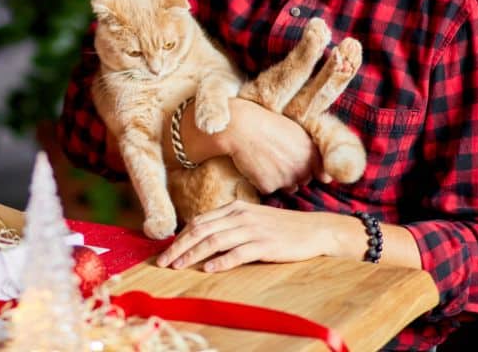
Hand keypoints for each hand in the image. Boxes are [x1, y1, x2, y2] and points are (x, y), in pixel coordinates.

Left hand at [155, 200, 336, 270]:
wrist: (314, 229)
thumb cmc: (280, 227)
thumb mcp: (250, 219)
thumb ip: (227, 225)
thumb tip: (200, 236)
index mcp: (234, 208)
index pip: (199, 222)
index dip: (180, 237)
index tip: (166, 251)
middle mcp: (240, 216)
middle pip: (201, 231)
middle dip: (179, 247)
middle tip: (163, 262)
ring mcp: (253, 229)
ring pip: (215, 241)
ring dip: (193, 255)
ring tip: (178, 266)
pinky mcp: (266, 245)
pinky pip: (239, 253)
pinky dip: (222, 261)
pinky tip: (209, 269)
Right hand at [166, 97, 329, 192]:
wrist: (240, 126)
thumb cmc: (266, 123)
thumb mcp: (296, 131)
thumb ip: (311, 151)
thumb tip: (324, 176)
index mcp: (312, 153)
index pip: (323, 176)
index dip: (312, 172)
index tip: (301, 165)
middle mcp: (303, 168)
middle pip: (303, 181)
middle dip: (294, 174)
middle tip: (277, 158)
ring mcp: (286, 179)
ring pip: (287, 187)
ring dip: (279, 180)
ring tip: (265, 161)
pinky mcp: (268, 186)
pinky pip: (268, 189)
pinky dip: (261, 181)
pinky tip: (255, 165)